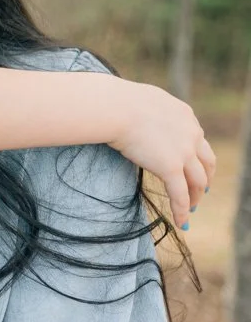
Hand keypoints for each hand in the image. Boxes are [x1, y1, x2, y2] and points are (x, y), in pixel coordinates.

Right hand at [106, 80, 215, 230]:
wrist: (114, 107)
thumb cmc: (116, 101)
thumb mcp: (142, 100)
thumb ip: (149, 112)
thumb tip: (136, 116)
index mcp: (184, 115)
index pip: (197, 140)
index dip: (197, 156)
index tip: (193, 166)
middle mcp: (191, 133)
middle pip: (206, 162)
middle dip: (204, 178)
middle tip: (200, 190)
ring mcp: (183, 151)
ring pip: (198, 181)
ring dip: (195, 196)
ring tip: (190, 208)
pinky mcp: (171, 168)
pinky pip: (180, 195)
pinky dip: (181, 210)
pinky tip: (180, 221)